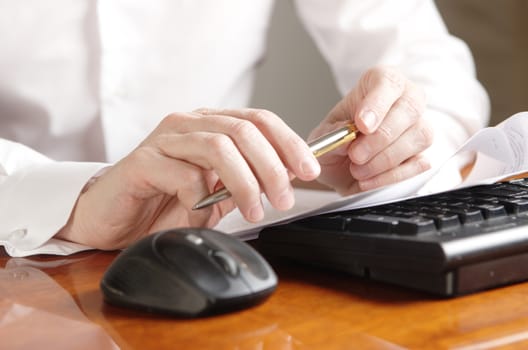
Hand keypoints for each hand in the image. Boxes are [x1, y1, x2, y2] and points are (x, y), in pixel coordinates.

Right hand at [56, 109, 319, 249]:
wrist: (111, 217)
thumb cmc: (164, 202)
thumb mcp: (216, 193)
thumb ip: (245, 182)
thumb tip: (288, 179)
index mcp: (211, 125)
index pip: (259, 120)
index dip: (289, 143)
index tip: (309, 171)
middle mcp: (189, 124)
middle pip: (243, 130)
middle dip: (272, 167)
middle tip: (284, 199)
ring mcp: (165, 140)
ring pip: (218, 146)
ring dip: (244, 182)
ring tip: (254, 210)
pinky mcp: (142, 162)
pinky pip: (184, 175)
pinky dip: (201, 200)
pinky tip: (200, 215)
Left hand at [309, 66, 432, 194]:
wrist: (343, 169)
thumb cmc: (337, 142)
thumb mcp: (324, 135)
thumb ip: (332, 134)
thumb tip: (345, 138)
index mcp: (380, 83)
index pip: (388, 82)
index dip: (377, 103)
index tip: (362, 125)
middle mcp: (406, 99)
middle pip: (409, 109)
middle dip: (381, 137)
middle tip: (356, 155)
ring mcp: (419, 127)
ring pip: (419, 136)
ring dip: (386, 158)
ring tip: (357, 170)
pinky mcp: (423, 154)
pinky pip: (419, 164)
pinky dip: (391, 176)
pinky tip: (368, 180)